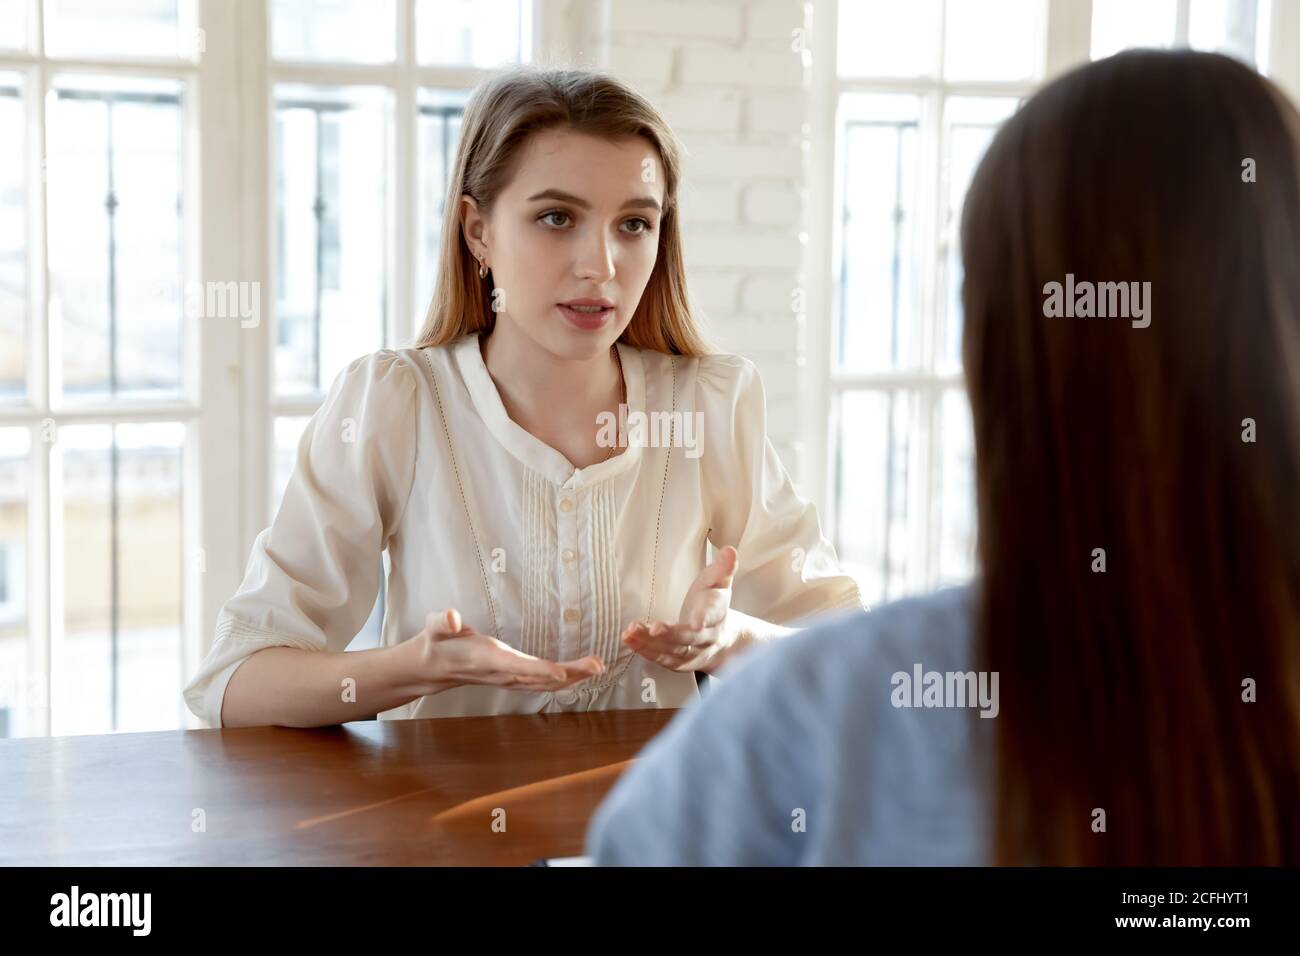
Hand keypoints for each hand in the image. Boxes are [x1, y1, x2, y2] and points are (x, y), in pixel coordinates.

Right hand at [415, 608, 603, 692]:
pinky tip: (580, 674)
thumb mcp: (436, 626)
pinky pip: (542, 683)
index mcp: (488, 659)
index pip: (517, 667)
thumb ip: (443, 621)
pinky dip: (563, 679)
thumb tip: (452, 618)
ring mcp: (510, 679)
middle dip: (570, 674)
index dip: (539, 670)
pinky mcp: (514, 679)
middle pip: (540, 679)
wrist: (434, 666)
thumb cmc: (439, 641)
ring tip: (597, 667)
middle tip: (597, 665)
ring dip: (573, 677)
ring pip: (545, 684)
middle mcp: (503, 673)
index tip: (561, 673)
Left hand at [620, 546, 738, 672]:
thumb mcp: (720, 584)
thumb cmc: (714, 604)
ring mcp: (694, 653)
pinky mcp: (681, 663)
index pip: (713, 615)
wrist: (725, 639)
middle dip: (671, 634)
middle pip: (690, 638)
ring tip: (631, 631)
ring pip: (673, 651)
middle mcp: (707, 637)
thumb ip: (723, 568)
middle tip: (653, 628)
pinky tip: (630, 641)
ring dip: (651, 643)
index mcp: (718, 613)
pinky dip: (646, 652)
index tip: (696, 621)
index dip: (705, 617)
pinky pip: (663, 660)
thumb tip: (729, 551)